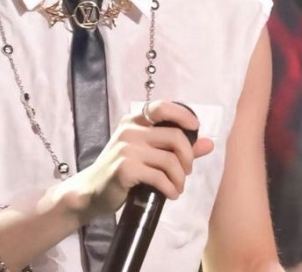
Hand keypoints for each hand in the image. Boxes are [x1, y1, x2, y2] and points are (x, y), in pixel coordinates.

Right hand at [68, 100, 213, 222]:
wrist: (93, 190)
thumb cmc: (122, 168)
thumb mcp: (147, 152)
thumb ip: (177, 146)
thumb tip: (209, 143)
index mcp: (133, 120)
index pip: (161, 107)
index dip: (182, 115)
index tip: (195, 128)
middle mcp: (129, 130)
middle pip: (174, 136)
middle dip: (188, 157)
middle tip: (186, 171)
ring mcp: (126, 149)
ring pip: (170, 160)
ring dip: (180, 178)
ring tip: (177, 187)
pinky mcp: (125, 169)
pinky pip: (160, 177)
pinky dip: (171, 188)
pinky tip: (170, 193)